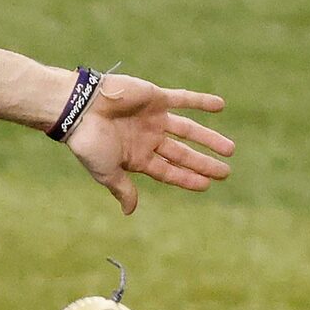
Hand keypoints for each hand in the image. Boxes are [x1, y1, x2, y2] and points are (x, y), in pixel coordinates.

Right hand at [64, 75, 232, 212]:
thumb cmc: (90, 142)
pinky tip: (220, 106)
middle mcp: (148, 138)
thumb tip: (130, 212)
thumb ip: (123, 189)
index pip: (169, 171)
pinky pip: (182, 99)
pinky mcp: (155, 97)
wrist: (79, 108)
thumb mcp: (107, 172)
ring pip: (188, 130)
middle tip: (226, 172)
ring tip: (230, 149)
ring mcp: (153, 118)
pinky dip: (201, 102)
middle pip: (182, 153)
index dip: (188, 179)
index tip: (207, 185)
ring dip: (209, 138)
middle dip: (203, 163)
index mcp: (137, 157)